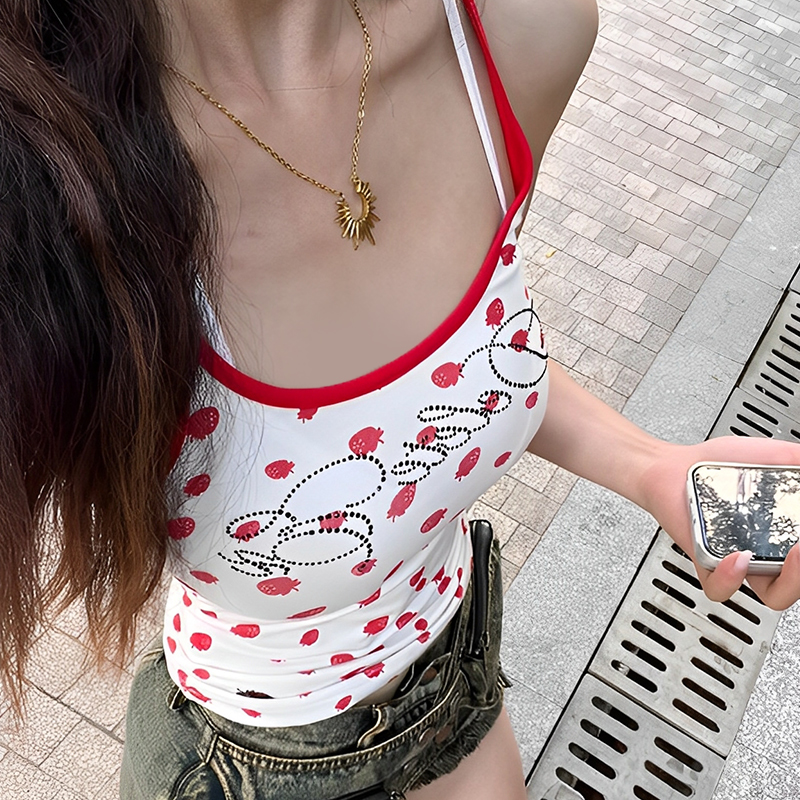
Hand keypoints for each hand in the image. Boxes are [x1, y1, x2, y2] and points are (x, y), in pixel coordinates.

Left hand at [639, 435, 799, 610]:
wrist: (673, 466)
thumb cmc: (717, 464)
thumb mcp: (770, 455)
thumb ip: (796, 459)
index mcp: (784, 530)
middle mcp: (765, 550)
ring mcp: (736, 559)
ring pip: (774, 595)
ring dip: (794, 580)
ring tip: (796, 553)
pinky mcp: (705, 561)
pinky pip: (720, 587)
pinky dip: (732, 578)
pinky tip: (738, 557)